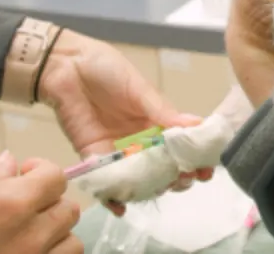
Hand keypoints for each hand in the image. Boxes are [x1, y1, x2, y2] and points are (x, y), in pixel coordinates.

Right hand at [0, 151, 82, 252]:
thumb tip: (10, 158)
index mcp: (10, 205)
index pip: (55, 177)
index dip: (42, 172)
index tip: (26, 174)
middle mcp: (31, 234)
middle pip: (69, 208)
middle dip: (51, 204)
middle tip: (27, 209)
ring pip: (73, 238)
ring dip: (57, 233)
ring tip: (31, 234)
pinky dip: (58, 252)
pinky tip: (38, 251)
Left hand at [38, 29, 213, 214]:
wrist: (66, 66)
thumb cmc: (107, 70)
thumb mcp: (140, 88)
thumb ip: (163, 111)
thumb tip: (196, 124)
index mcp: (156, 121)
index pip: (180, 145)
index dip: (194, 158)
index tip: (206, 169)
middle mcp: (140, 140)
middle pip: (163, 166)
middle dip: (177, 177)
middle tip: (185, 180)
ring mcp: (118, 150)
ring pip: (139, 178)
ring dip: (151, 189)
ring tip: (160, 190)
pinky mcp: (93, 157)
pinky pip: (106, 181)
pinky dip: (112, 197)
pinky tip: (121, 206)